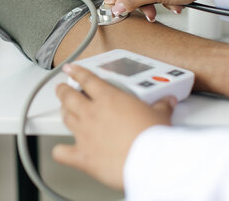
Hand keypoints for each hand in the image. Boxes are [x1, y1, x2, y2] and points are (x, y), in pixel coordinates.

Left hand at [53, 64, 175, 190]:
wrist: (149, 161)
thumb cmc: (153, 137)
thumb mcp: (160, 115)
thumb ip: (161, 106)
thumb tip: (168, 101)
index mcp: (109, 98)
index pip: (87, 79)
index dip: (76, 72)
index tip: (70, 68)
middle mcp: (92, 113)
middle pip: (68, 96)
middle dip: (63, 91)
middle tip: (62, 88)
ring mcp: (84, 134)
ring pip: (65, 117)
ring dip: (63, 113)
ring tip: (64, 111)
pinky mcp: (83, 156)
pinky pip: (62, 152)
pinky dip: (60, 151)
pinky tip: (62, 150)